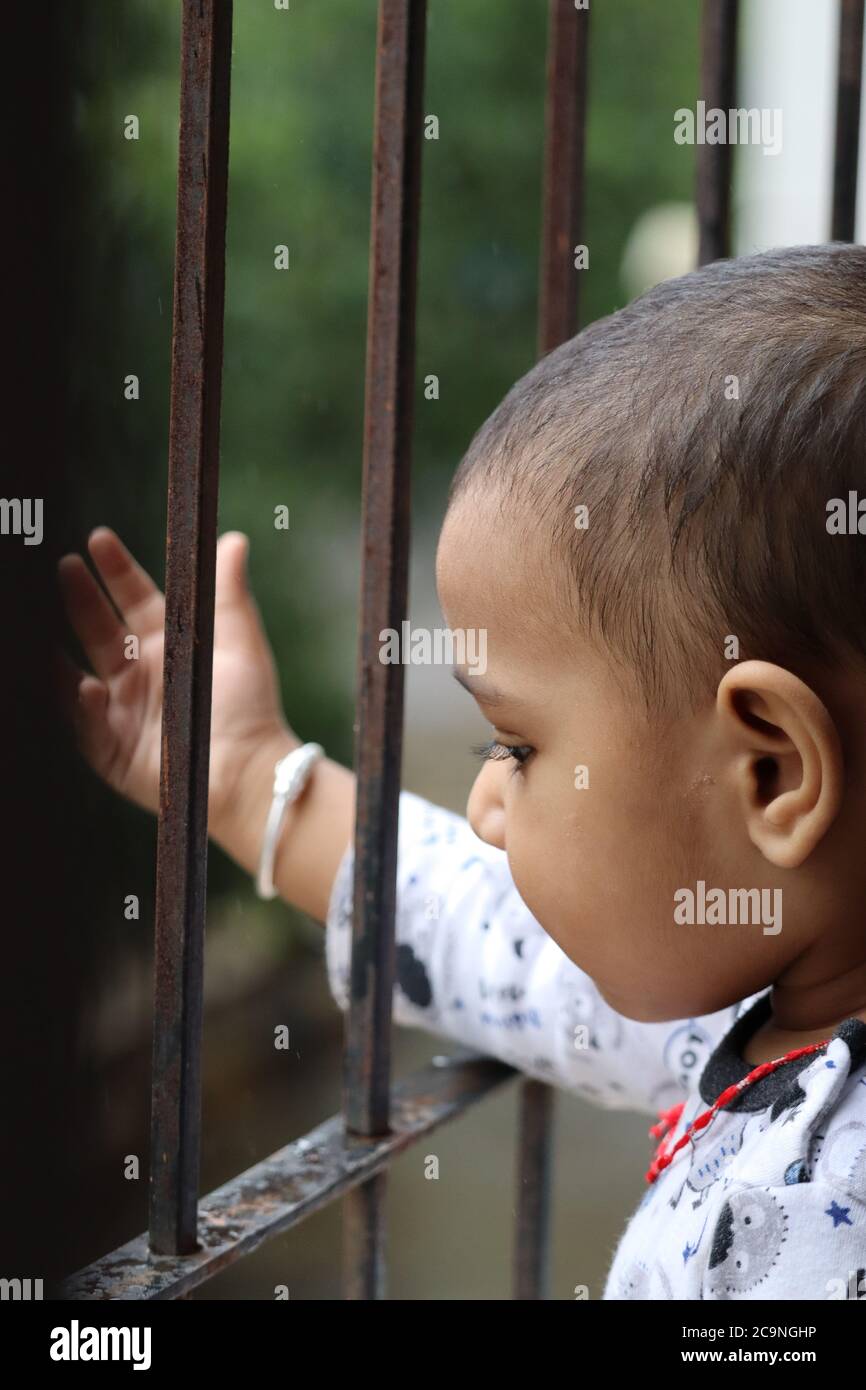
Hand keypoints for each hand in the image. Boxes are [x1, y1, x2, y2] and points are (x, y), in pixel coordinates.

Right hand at [55, 527, 296, 832]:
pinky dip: (83, 706)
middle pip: (100, 629)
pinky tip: (89, 687)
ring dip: (64, 648)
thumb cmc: (250, 707)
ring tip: (42, 617)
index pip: (135, 598)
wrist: (248, 771)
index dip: (116, 570)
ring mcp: (122, 711)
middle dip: (81, 597)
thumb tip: (233, 538)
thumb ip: (229, 593)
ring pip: (81, 672)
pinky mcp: (112, 749)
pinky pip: (86, 724)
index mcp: (170, 646)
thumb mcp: (240, 644)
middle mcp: (141, 675)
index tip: (98, 538)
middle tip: (64, 564)